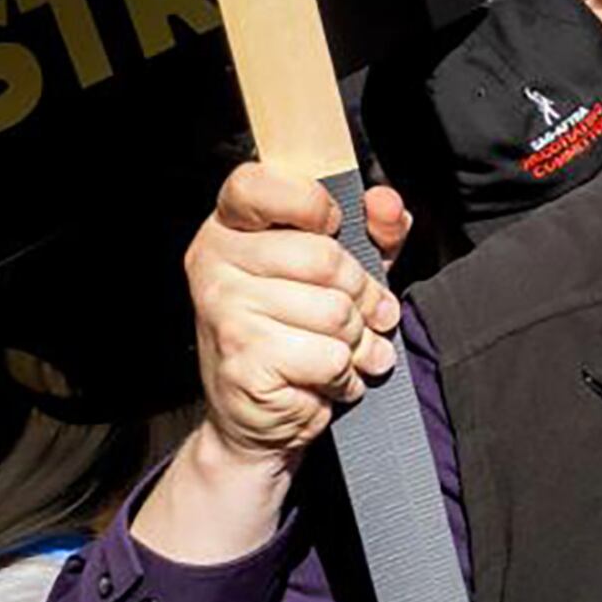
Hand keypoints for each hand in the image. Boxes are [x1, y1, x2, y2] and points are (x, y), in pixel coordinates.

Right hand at [187, 164, 405, 473]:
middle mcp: (214, 264)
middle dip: (362, 293)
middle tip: (366, 313)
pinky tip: (326, 378)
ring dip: (358, 340)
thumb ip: (372, 227)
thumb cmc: (301, 329)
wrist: (258, 416)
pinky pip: (329, 358)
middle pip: (322, 257)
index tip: (332, 224)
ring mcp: (224, 314)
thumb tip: (387, 202)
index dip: (311, 203)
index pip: (260, 184)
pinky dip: (345, 375)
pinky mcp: (244, 363)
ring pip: (334, 313)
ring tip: (345, 350)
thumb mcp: (342, 268)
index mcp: (230, 227)